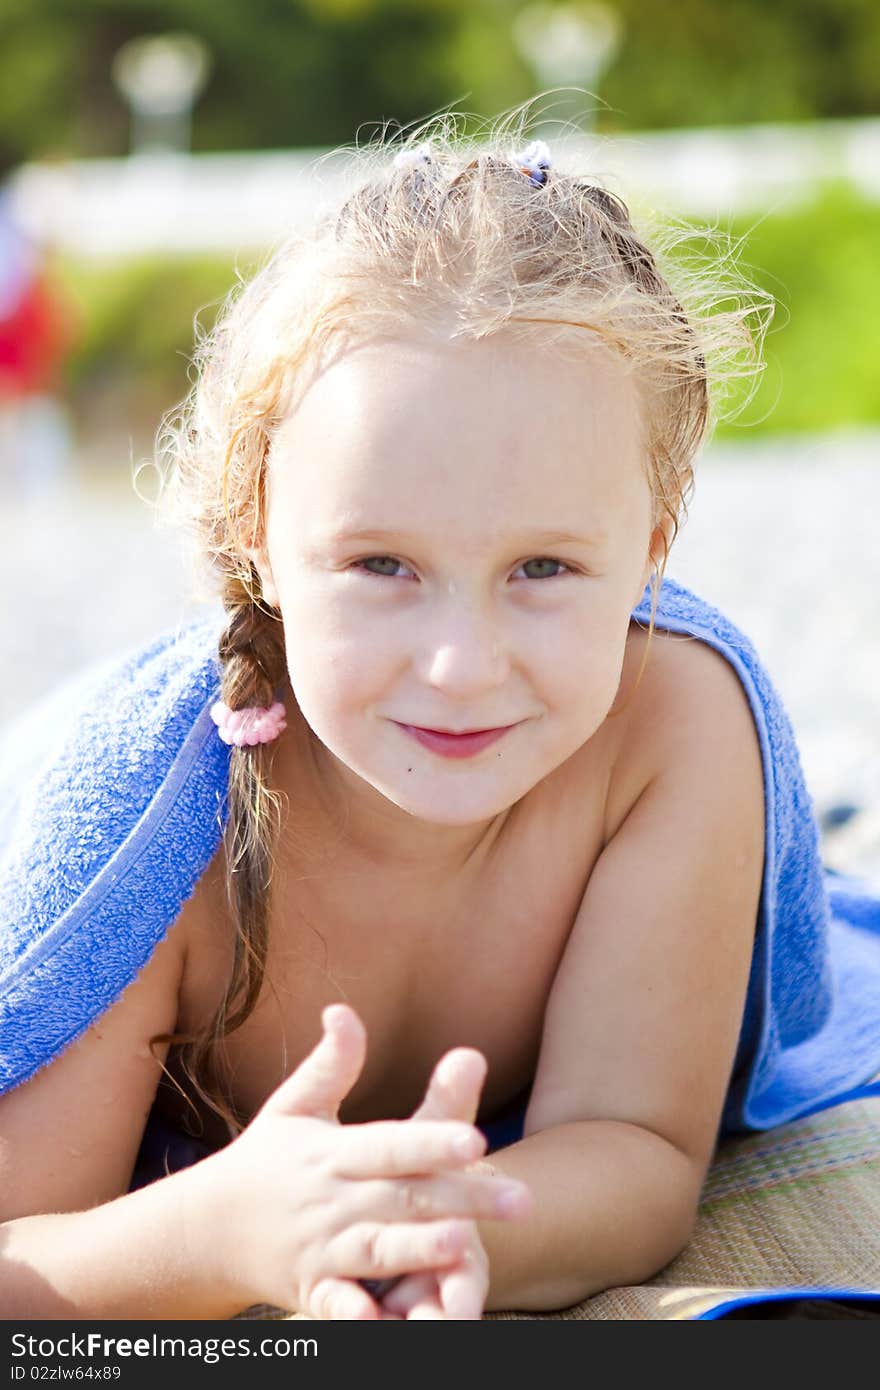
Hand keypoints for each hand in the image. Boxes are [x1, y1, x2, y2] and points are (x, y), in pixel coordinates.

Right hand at [199, 1004, 528, 1318]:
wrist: (205, 1229)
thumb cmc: (266, 1159)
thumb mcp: (295, 1107)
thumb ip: (331, 1065)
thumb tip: (342, 1009)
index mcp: (334, 1152)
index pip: (391, 1144)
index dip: (432, 1142)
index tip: (477, 1139)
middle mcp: (332, 1198)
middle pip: (404, 1198)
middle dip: (463, 1200)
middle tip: (523, 1200)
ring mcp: (322, 1248)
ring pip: (378, 1250)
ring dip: (419, 1250)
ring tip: (465, 1247)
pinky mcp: (311, 1290)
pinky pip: (338, 1305)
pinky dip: (359, 1315)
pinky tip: (389, 1322)